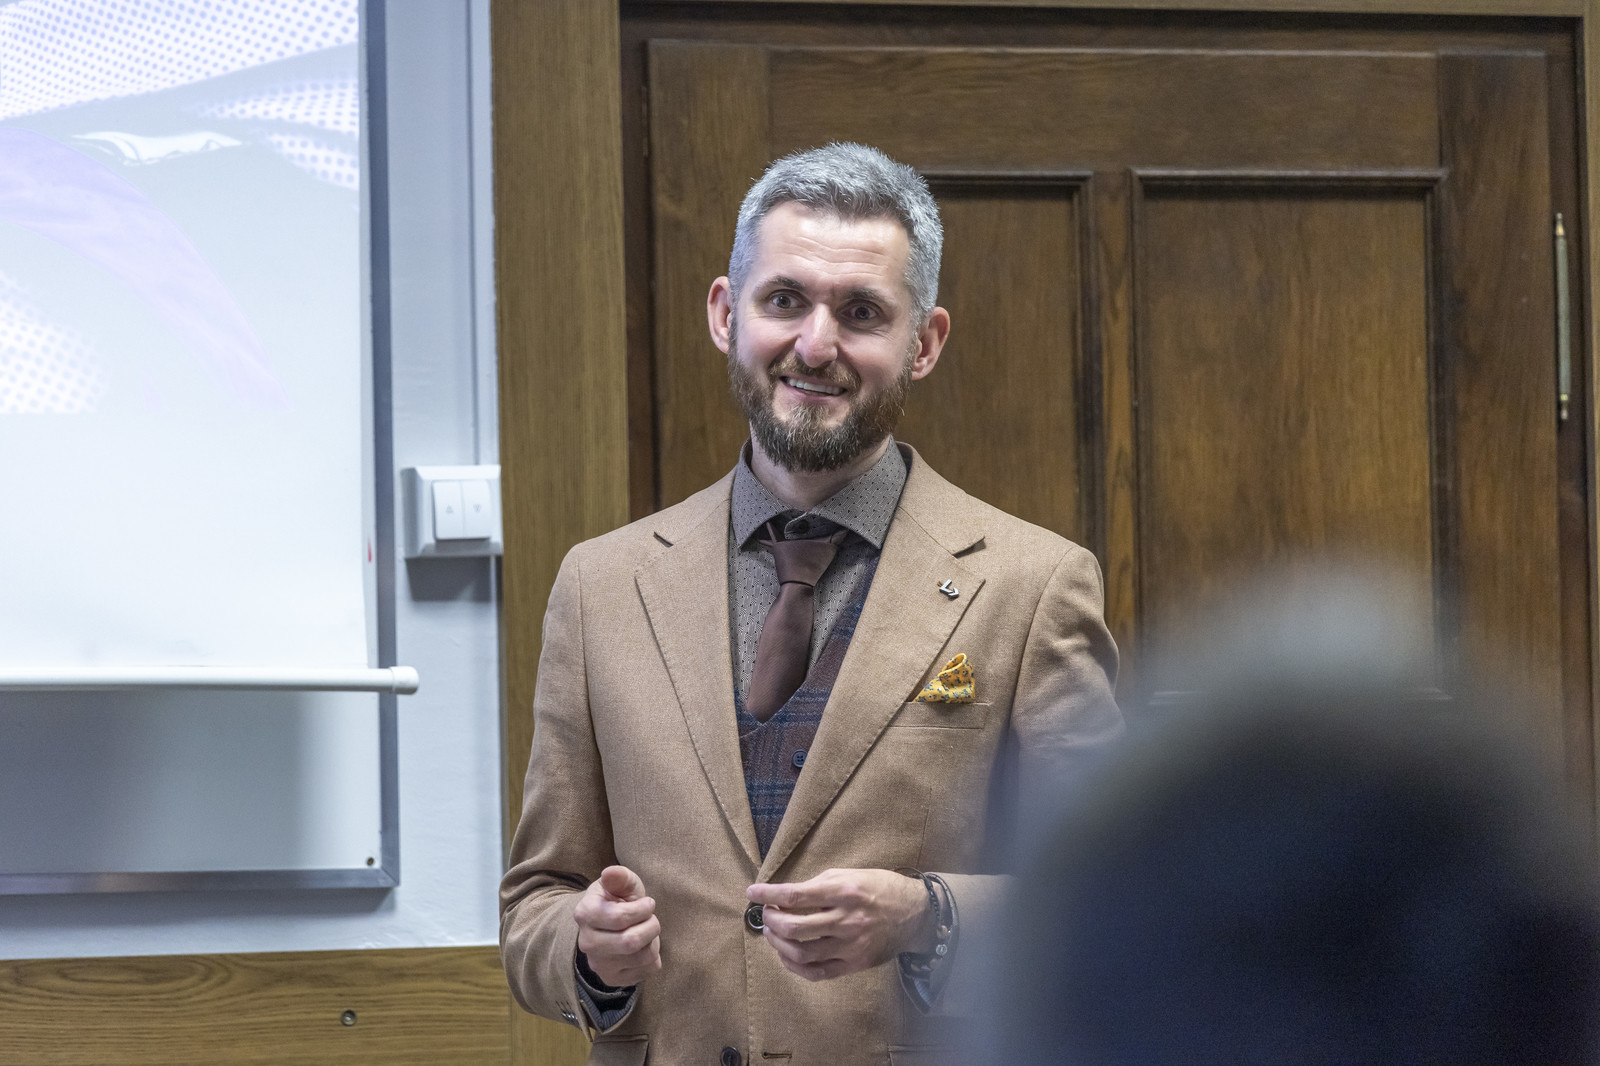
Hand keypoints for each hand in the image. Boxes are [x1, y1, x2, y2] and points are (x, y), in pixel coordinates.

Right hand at [573, 865, 661, 987]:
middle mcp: (587, 942)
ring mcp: (598, 964)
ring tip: (647, 931)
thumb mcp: (621, 884)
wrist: (610, 927)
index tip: (648, 903)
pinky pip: (646, 971)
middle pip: (630, 942)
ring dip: (653, 940)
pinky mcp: (612, 979)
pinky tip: (643, 946)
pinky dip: (653, 956)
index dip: (643, 909)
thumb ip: (620, 876)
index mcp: (585, 913)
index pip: (619, 917)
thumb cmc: (618, 900)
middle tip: (651, 918)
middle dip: (651, 926)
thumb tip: (610, 872)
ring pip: (642, 957)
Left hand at [746, 868, 931, 981]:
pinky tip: (787, 955)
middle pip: (793, 927)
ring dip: (778, 944)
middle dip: (771, 921)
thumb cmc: (880, 888)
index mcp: (843, 891)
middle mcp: (846, 920)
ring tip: (773, 933)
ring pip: (801, 953)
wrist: (915, 914)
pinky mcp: (854, 964)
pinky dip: (795, 966)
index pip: (795, 895)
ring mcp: (850, 946)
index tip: (752, 892)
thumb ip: (820, 884)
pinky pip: (817, 972)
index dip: (768, 895)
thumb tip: (787, 896)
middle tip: (766, 915)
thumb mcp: (851, 874)